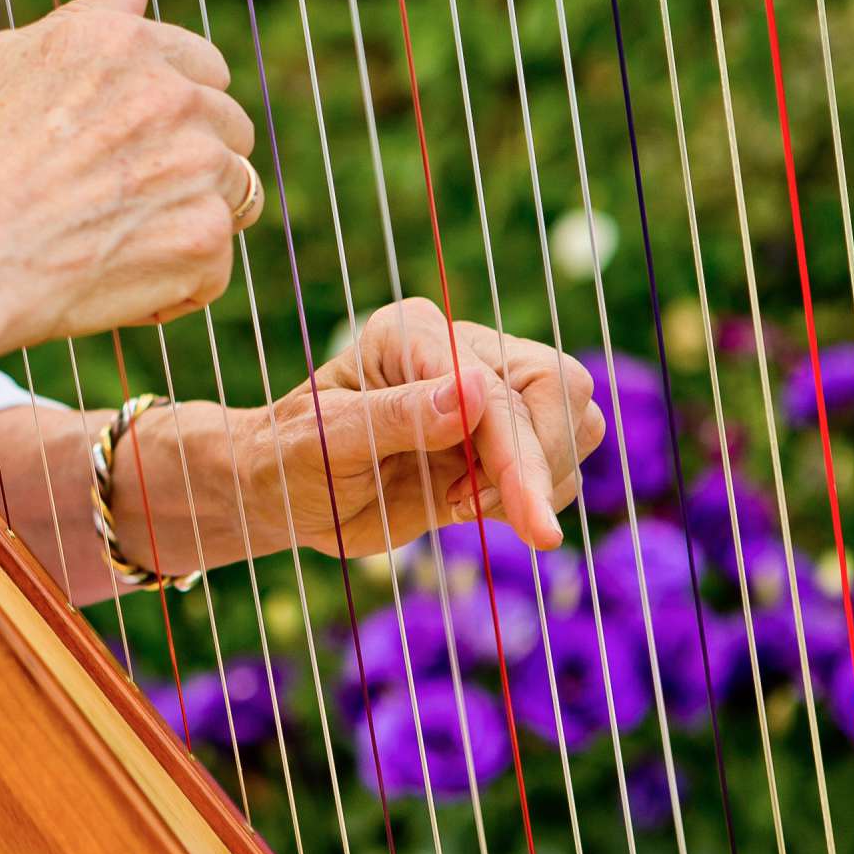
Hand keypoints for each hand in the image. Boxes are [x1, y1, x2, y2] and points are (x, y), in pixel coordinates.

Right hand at [0, 0, 255, 376]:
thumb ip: (83, 20)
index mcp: (126, 43)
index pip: (201, 66)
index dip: (170, 106)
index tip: (131, 142)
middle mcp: (172, 96)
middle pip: (228, 127)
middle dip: (190, 158)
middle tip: (118, 198)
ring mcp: (196, 167)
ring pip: (235, 193)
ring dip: (191, 215)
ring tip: (120, 241)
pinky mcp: (202, 239)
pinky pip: (213, 266)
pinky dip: (175, 283)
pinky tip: (114, 283)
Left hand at [233, 297, 603, 554]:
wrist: (280, 494)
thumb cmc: (288, 460)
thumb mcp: (326, 442)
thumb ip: (397, 417)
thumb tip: (474, 392)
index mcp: (412, 333)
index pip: (496, 385)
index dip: (517, 452)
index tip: (531, 519)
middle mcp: (459, 353)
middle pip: (559, 388)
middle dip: (538, 462)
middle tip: (469, 510)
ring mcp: (484, 396)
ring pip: (573, 423)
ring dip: (536, 479)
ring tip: (456, 506)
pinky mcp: (496, 442)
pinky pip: (556, 466)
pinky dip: (529, 499)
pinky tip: (463, 508)